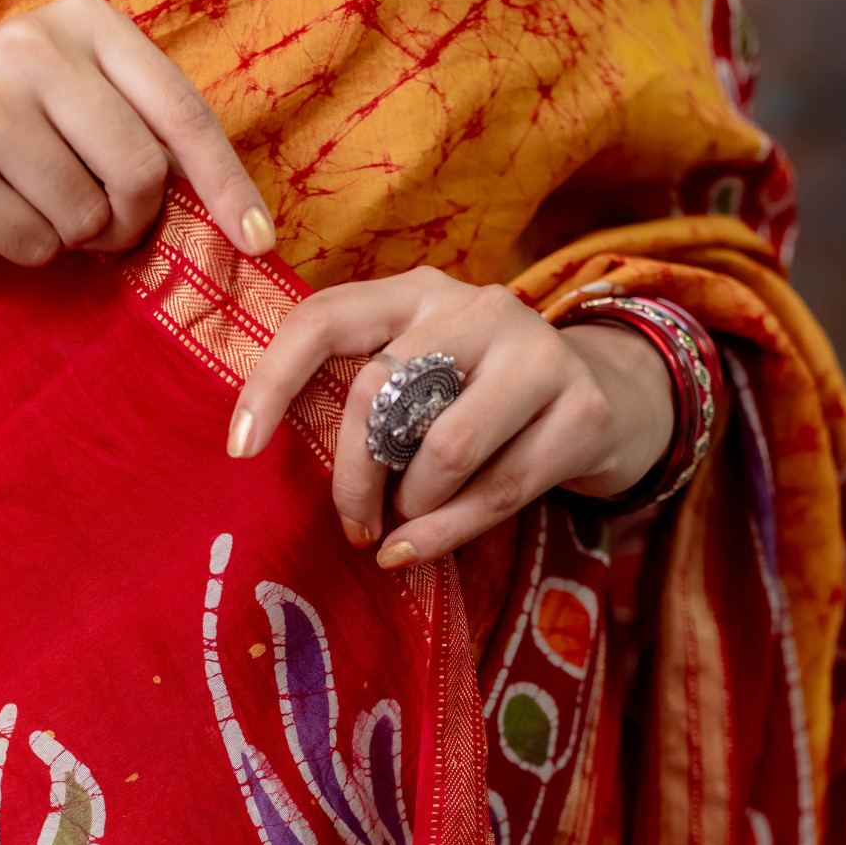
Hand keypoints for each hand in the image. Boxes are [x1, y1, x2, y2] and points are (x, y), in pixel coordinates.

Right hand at [0, 0, 274, 279]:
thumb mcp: (64, 90)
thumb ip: (137, 125)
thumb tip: (233, 218)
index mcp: (84, 20)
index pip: (181, 114)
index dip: (227, 187)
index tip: (257, 241)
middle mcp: (37, 48)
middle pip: (143, 178)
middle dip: (131, 223)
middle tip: (98, 225)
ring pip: (90, 220)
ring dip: (74, 238)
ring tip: (32, 205)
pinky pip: (36, 246)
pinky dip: (27, 251)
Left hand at [227, 268, 675, 565]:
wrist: (606, 399)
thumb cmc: (480, 402)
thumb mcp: (420, 383)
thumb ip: (364, 402)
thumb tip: (269, 462)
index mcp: (416, 293)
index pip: (325, 318)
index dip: (273, 380)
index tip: (239, 449)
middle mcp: (476, 306)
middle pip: (383, 392)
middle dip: (355, 477)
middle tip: (353, 525)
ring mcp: (536, 352)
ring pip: (445, 447)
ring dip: (412, 506)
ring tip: (406, 525)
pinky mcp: (582, 408)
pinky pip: (498, 488)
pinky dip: (446, 534)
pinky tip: (417, 551)